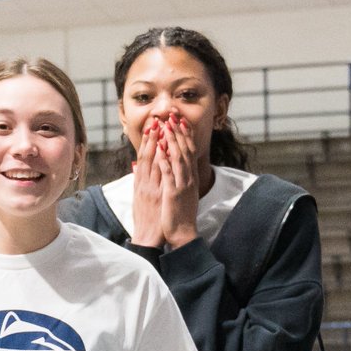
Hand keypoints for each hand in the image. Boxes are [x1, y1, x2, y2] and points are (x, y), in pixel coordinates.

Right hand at [130, 121, 165, 246]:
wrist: (147, 237)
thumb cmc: (145, 219)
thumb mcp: (139, 198)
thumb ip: (139, 181)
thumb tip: (137, 167)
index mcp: (139, 184)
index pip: (142, 159)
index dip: (146, 143)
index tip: (150, 128)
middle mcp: (143, 184)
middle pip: (146, 157)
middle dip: (150, 139)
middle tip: (155, 123)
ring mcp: (150, 189)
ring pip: (152, 163)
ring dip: (156, 146)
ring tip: (161, 130)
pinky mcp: (157, 195)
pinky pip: (159, 175)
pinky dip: (161, 162)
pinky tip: (164, 151)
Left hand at [157, 112, 199, 247]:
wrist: (182, 233)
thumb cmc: (179, 214)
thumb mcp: (181, 192)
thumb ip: (177, 178)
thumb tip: (171, 164)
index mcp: (190, 178)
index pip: (189, 151)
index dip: (185, 135)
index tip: (180, 121)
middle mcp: (188, 178)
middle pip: (185, 150)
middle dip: (179, 132)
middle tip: (173, 116)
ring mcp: (181, 185)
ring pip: (178, 158)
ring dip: (172, 141)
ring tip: (166, 126)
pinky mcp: (173, 193)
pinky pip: (168, 173)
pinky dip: (164, 159)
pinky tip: (160, 148)